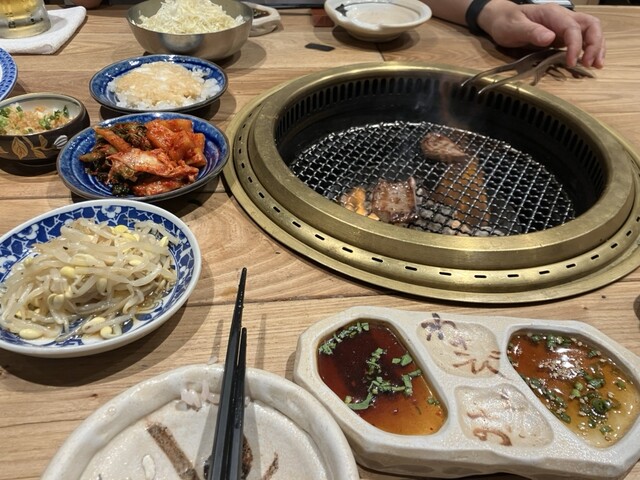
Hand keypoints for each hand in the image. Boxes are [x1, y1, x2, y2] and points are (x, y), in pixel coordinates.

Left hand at [478, 1, 604, 67]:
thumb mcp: (514, 27)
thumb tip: (550, 38)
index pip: (572, 27)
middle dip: (594, 44)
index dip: (575, 45)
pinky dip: (589, 50)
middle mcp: (563, 17)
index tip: (571, 62)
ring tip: (596, 65)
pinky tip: (589, 61)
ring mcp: (564, 26)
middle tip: (589, 63)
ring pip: (590, 31)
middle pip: (590, 25)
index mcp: (552, 13)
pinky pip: (582, 40)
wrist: (501, 19)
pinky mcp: (563, 36)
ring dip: (597, 47)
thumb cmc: (506, 23)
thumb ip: (531, 32)